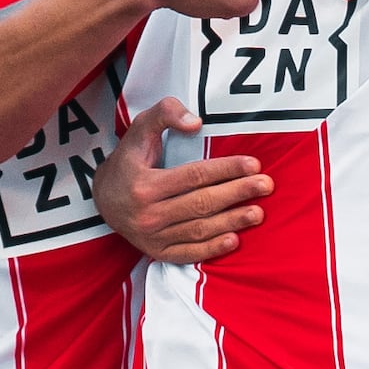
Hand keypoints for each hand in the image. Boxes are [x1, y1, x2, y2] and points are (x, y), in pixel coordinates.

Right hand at [107, 98, 270, 265]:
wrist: (102, 199)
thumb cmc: (128, 161)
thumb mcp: (138, 129)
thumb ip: (164, 114)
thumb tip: (196, 122)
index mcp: (145, 185)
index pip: (195, 176)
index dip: (226, 169)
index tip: (253, 164)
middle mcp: (148, 214)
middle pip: (202, 203)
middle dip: (238, 194)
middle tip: (266, 186)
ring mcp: (152, 236)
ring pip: (199, 229)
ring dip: (232, 222)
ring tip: (258, 213)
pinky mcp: (156, 252)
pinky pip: (187, 254)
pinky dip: (212, 249)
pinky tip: (234, 240)